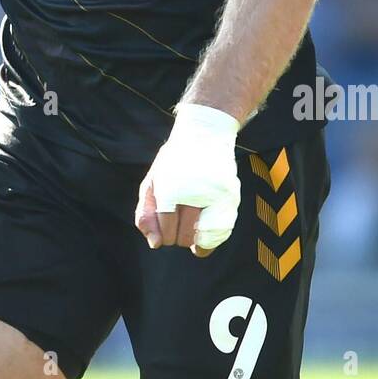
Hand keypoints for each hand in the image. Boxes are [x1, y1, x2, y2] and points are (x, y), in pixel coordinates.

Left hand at [135, 103, 240, 257]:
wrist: (205, 134)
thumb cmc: (175, 162)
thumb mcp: (152, 182)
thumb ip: (146, 214)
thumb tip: (155, 244)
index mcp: (170, 188)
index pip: (166, 230)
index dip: (163, 232)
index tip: (166, 222)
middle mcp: (194, 191)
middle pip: (183, 237)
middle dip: (177, 235)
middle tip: (179, 219)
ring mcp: (215, 194)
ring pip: (204, 239)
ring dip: (195, 237)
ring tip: (192, 222)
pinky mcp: (231, 195)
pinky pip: (223, 231)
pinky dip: (212, 237)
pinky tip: (205, 227)